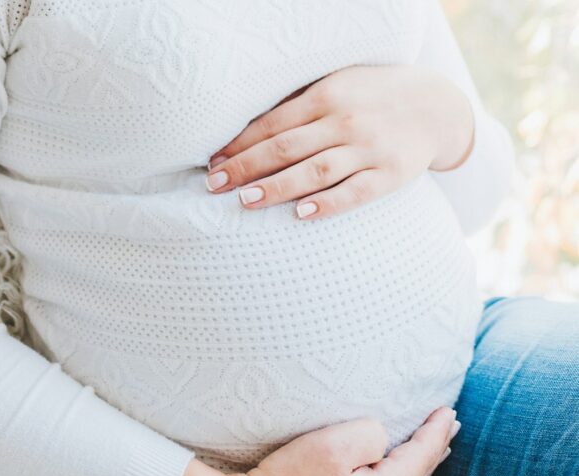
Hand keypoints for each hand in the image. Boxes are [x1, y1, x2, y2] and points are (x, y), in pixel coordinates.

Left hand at [205, 65, 474, 219]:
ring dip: (277, 186)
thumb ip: (298, 106)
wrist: (436, 106)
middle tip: (215, 186)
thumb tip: (245, 134)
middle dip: (246, 167)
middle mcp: (345, 120)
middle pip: (286, 147)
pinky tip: (301, 214)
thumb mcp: (337, 87)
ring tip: (246, 200)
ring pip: (315, 170)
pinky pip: (355, 192)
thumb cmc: (371, 97)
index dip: (239, 145)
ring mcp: (368, 148)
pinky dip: (328, 204)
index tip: (213, 164)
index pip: (272, 124)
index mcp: (326, 96)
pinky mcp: (390, 174)